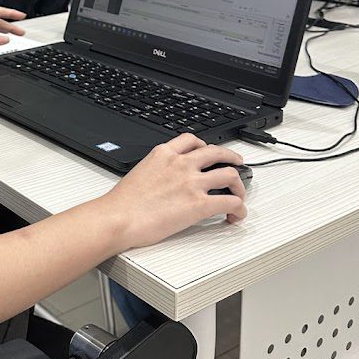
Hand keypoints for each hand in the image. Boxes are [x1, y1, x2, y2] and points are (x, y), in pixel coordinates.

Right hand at [103, 134, 246, 250]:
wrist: (118, 218)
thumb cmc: (122, 203)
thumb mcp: (139, 172)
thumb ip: (156, 170)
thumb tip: (164, 181)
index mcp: (164, 154)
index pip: (191, 140)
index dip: (205, 146)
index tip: (209, 151)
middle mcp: (181, 164)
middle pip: (217, 152)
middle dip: (231, 158)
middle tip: (237, 164)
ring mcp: (192, 183)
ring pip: (230, 174)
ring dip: (239, 185)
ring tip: (239, 194)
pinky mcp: (199, 204)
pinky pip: (230, 202)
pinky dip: (239, 209)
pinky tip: (236, 215)